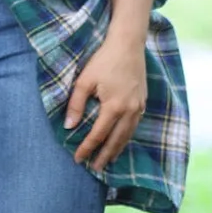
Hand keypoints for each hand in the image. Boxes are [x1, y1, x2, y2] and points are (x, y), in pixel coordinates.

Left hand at [64, 24, 147, 169]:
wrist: (128, 45)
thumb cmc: (104, 60)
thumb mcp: (84, 80)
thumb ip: (76, 105)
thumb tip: (69, 127)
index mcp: (114, 107)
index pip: (98, 135)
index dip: (87, 148)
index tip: (77, 159)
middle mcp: (130, 111)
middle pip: (116, 141)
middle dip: (104, 156)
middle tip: (94, 168)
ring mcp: (139, 107)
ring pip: (127, 135)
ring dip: (117, 149)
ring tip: (107, 160)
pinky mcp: (143, 102)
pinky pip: (134, 126)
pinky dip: (126, 137)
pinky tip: (120, 141)